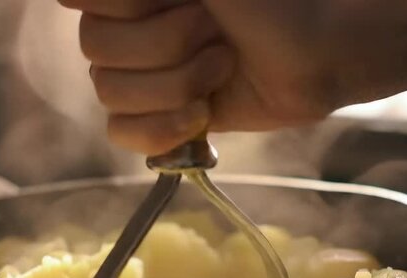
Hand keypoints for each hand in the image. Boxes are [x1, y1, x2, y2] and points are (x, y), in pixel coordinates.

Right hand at [60, 0, 406, 154]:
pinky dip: (159, 130)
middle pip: (95, 51)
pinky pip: (123, 134)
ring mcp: (148, 74)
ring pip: (110, 95)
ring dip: (176, 84)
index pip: (79, 2)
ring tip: (223, 65)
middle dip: (165, 45)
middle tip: (216, 32)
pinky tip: (199, 115)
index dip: (128, 7)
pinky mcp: (166, 116)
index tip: (185, 2)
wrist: (326, 48)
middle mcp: (133, 26)